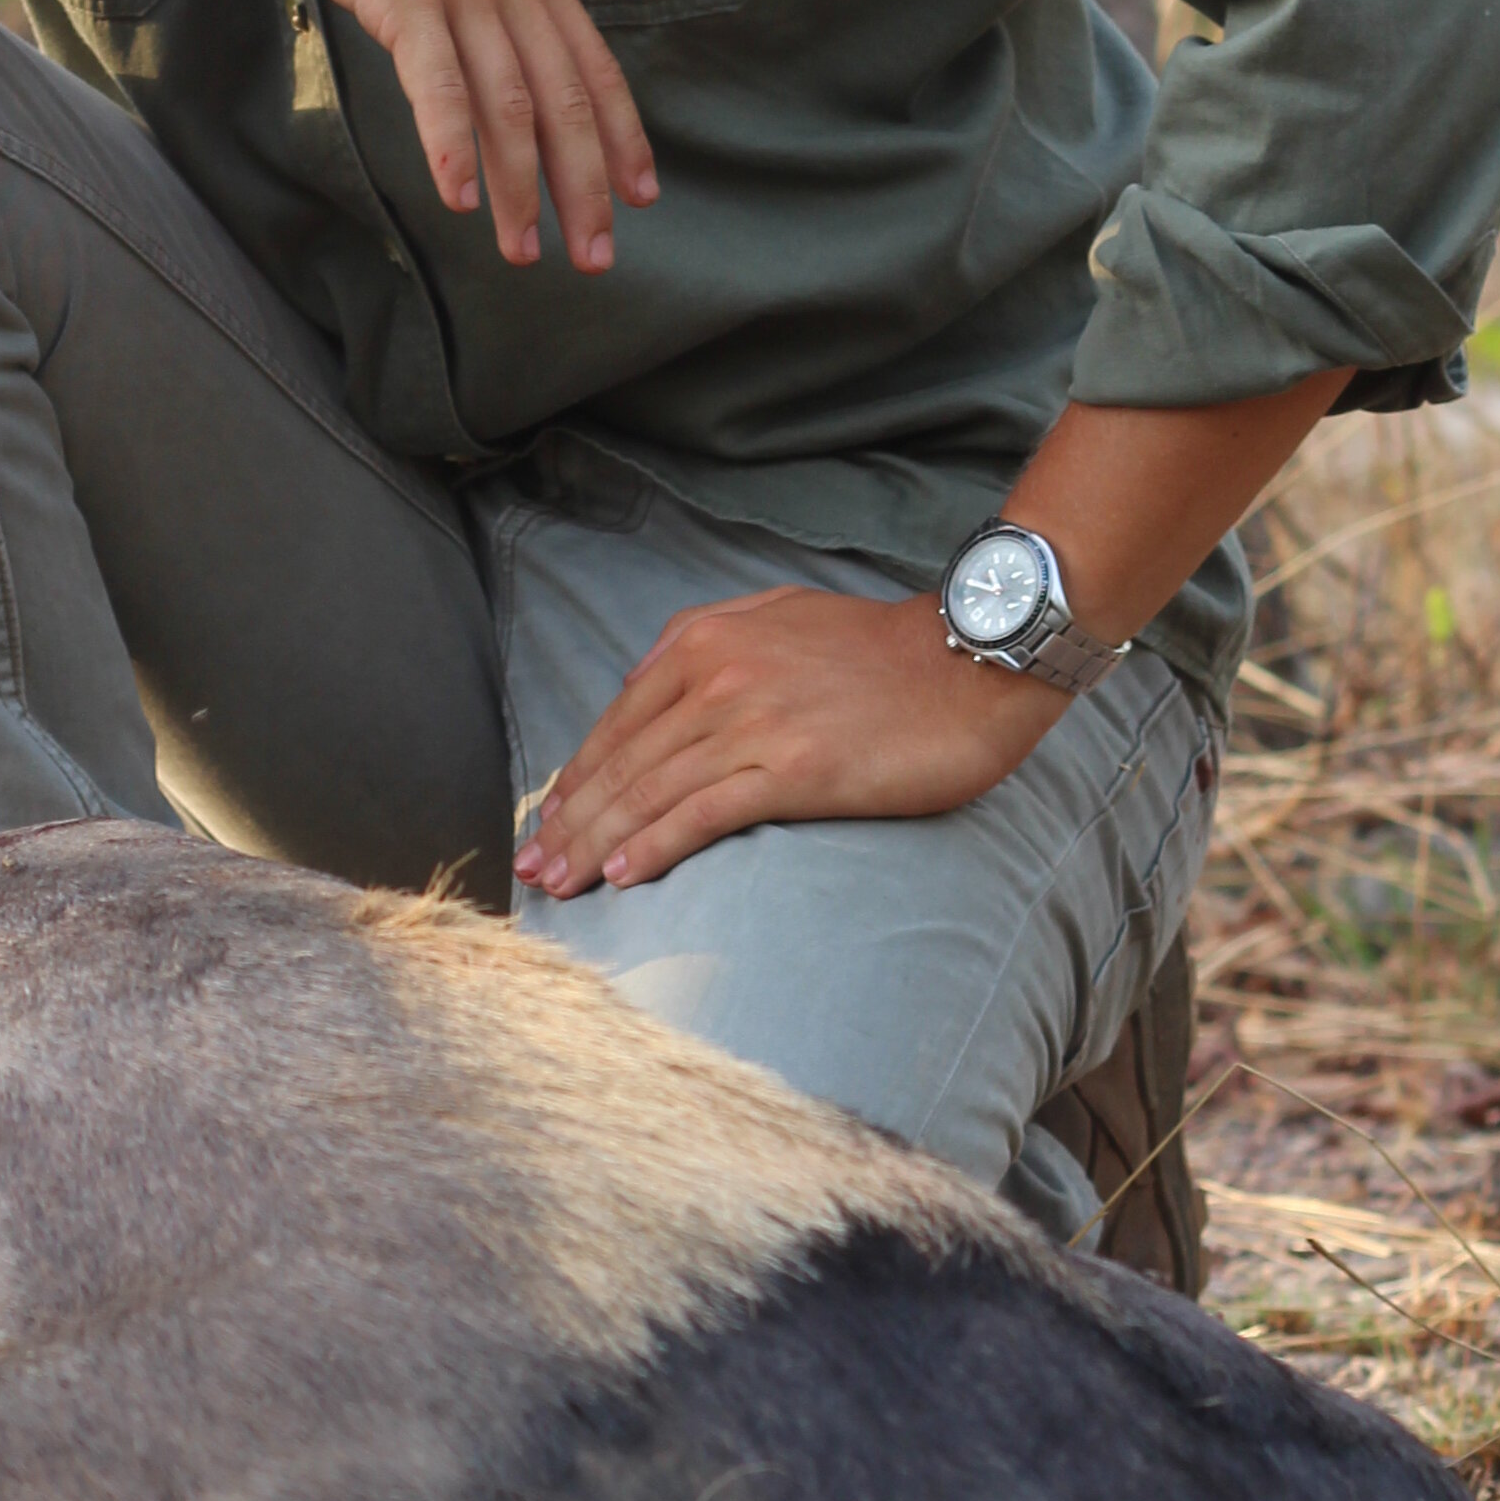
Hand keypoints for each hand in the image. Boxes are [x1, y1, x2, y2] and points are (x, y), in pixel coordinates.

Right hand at [224, 0, 656, 269]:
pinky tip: (457, 198)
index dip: (622, 138)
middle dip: (585, 187)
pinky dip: (453, 146)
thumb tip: (491, 62)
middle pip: (564, 100)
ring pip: (510, 104)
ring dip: (520, 188)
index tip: (640, 198)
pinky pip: (439, 84)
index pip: (593, 67)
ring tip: (525, 251)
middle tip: (595, 257)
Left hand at [517, 584, 1062, 893]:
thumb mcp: (776, 614)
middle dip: (569, 823)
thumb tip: (642, 679)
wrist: (967, 661)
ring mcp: (753, 724)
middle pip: (622, 765)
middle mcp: (715, 678)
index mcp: (703, 642)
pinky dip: (656, 846)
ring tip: (561, 886)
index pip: (618, 723)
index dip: (575, 780)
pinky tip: (625, 876)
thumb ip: (704, 638)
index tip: (548, 823)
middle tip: (532, 871)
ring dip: (596, 846)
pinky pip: (704, 814)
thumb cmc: (878, 648)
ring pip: (651, 794)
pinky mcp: (794, 770)